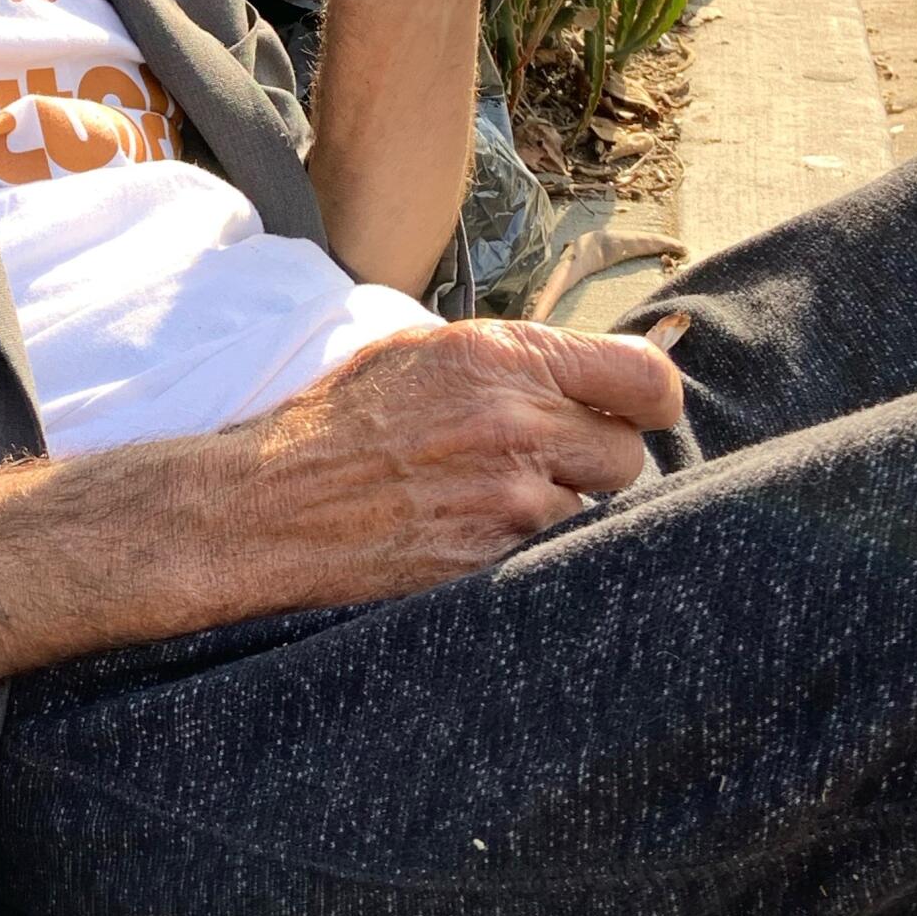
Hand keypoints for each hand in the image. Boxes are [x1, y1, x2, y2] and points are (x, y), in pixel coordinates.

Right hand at [242, 316, 684, 605]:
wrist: (266, 504)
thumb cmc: (336, 422)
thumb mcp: (422, 352)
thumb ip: (514, 359)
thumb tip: (592, 372)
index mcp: (503, 357)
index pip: (645, 379)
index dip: (650, 401)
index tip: (638, 413)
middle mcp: (517, 424)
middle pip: (628, 455)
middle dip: (592, 462)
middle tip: (538, 463)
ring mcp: (508, 501)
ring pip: (590, 513)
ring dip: (553, 511)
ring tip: (483, 502)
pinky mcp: (492, 563)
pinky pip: (547, 559)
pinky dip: (522, 552)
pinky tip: (470, 535)